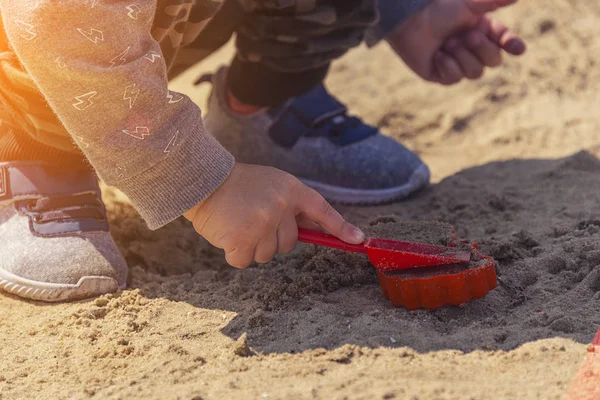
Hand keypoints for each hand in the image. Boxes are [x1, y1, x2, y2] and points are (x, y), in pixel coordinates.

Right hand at [184, 163, 364, 267]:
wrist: (204, 180)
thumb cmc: (238, 184)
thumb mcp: (272, 185)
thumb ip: (291, 205)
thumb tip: (314, 231)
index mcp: (291, 189)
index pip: (322, 211)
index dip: (341, 227)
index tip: (358, 240)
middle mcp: (281, 206)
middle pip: (289, 243)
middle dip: (272, 238)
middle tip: (252, 218)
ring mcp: (262, 223)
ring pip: (267, 254)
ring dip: (252, 246)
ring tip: (238, 222)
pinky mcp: (242, 238)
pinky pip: (245, 261)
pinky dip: (235, 253)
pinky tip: (227, 234)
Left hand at [388, 0, 525, 84]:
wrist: (411, 22)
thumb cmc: (439, 10)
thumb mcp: (469, 5)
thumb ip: (493, 2)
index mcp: (483, 31)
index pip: (504, 43)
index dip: (512, 45)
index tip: (517, 49)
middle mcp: (473, 49)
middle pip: (493, 62)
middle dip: (482, 49)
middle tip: (468, 36)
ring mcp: (458, 64)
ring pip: (475, 73)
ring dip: (461, 56)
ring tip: (446, 43)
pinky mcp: (442, 75)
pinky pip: (454, 78)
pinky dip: (446, 65)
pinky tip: (436, 55)